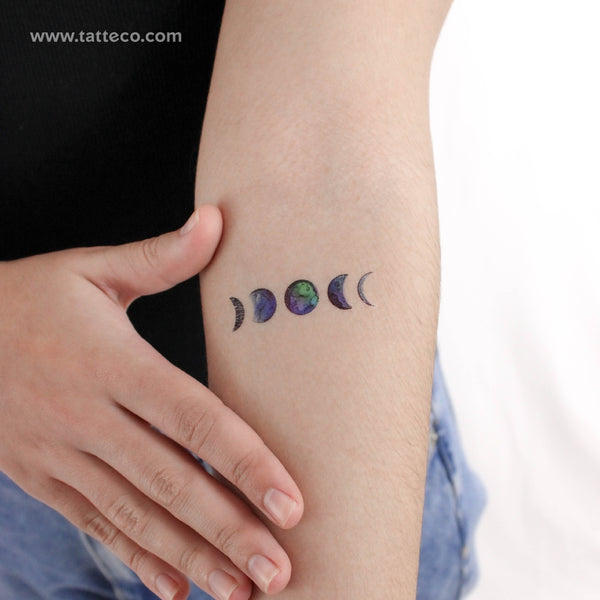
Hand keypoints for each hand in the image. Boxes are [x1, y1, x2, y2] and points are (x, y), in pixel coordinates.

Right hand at [0, 205, 302, 599]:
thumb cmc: (27, 297)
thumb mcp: (91, 269)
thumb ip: (160, 256)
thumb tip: (217, 221)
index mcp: (115, 363)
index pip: (195, 419)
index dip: (245, 462)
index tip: (290, 502)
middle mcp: (91, 417)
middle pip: (173, 481)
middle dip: (229, 529)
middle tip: (280, 569)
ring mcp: (62, 454)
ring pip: (137, 515)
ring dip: (192, 556)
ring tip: (241, 592)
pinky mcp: (42, 477)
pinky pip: (94, 524)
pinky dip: (136, 558)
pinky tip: (174, 587)